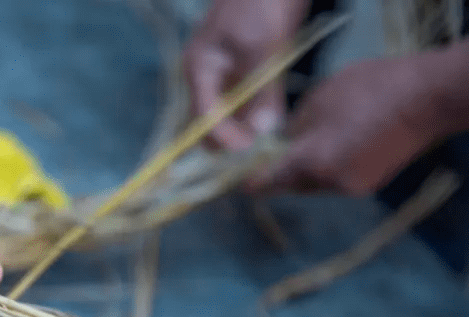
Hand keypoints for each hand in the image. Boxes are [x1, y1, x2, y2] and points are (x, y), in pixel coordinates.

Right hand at [183, 0, 309, 150]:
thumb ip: (262, 93)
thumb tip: (262, 132)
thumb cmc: (260, 5)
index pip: (202, 118)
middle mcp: (204, 77)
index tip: (247, 150)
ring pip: (225, 119)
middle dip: (230, 141)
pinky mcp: (238, 75)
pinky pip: (239, 107)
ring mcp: (220, 77)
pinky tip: (269, 122)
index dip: (222, 139)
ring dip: (243, 131)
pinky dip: (252, 118)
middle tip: (258, 149)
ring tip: (266, 138)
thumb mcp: (264, 50)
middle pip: (209, 124)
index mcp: (199, 69)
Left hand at [247, 54, 435, 195]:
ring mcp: (352, 188)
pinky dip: (330, 168)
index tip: (239, 179)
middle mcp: (329, 185)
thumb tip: (283, 144)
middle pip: (292, 185)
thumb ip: (294, 128)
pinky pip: (338, 180)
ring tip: (313, 141)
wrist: (432, 98)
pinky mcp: (371, 185)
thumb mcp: (320, 99)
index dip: (251, 181)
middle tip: (273, 152)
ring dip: (307, 169)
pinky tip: (339, 144)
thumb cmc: (372, 89)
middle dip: (281, 172)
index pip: (269, 182)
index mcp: (311, 163)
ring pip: (316, 184)